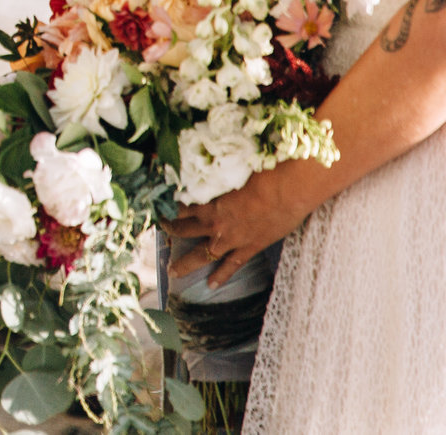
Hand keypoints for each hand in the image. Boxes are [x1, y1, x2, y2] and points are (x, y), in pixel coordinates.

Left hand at [164, 166, 311, 284]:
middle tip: (160, 233)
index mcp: (206, 200)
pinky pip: (231, 266)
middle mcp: (214, 222)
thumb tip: (202, 161)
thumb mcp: (230, 168)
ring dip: (185, 263)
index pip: (177, 205)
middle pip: (183, 229)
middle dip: (170, 231)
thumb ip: (213, 171)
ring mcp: (231, 239)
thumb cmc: (261, 172)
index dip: (165, 205)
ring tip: (172, 271)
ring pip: (201, 254)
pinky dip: (221, 276)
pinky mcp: (249, 248)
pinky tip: (211, 285)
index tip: (157, 204)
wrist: (288, 190)